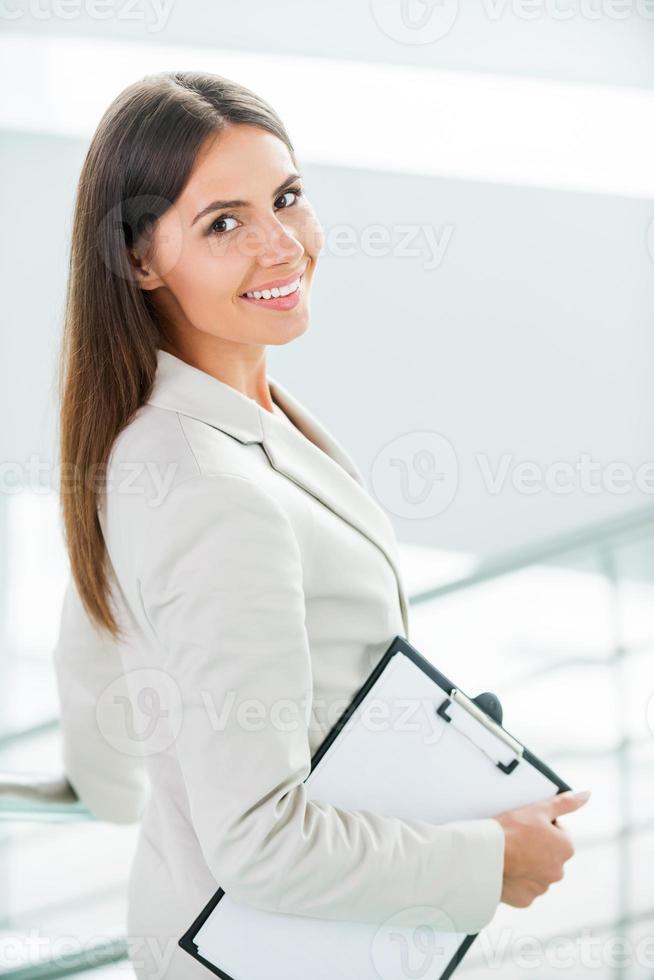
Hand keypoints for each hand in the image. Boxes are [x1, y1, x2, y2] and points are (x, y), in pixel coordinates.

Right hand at [493, 789, 590, 908]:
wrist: (487, 855)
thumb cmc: (512, 830)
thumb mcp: (539, 809)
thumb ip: (565, 803)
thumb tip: (586, 795)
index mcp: (566, 848)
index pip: (559, 832)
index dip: (542, 825)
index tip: (528, 824)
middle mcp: (559, 871)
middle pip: (549, 854)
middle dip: (537, 847)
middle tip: (517, 838)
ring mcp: (542, 887)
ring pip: (537, 871)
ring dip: (528, 864)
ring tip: (509, 854)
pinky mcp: (526, 899)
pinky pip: (523, 887)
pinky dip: (517, 880)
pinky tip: (506, 869)